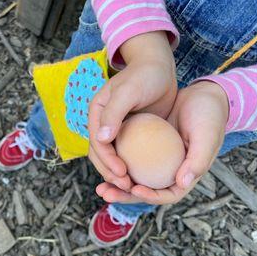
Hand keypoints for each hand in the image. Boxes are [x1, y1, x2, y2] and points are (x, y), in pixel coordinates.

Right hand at [88, 31, 176, 190]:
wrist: (159, 67)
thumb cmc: (145, 75)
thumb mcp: (129, 91)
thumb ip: (114, 113)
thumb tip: (101, 139)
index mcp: (97, 114)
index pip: (97, 143)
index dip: (107, 161)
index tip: (122, 173)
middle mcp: (103, 124)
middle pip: (100, 155)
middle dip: (110, 173)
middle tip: (127, 187)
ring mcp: (116, 130)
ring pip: (112, 158)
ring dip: (118, 175)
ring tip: (133, 188)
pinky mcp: (131, 134)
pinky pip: (128, 155)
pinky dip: (133, 168)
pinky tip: (144, 178)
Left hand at [96, 81, 228, 204]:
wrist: (202, 96)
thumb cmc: (209, 117)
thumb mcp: (207, 137)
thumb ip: (198, 161)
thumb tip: (182, 183)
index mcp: (185, 175)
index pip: (167, 194)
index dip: (151, 197)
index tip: (135, 189)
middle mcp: (168, 171)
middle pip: (145, 191)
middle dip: (124, 196)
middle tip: (105, 193)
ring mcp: (155, 160)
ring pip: (133, 177)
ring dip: (115, 183)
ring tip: (100, 187)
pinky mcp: (145, 147)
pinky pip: (128, 158)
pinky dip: (116, 161)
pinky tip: (101, 159)